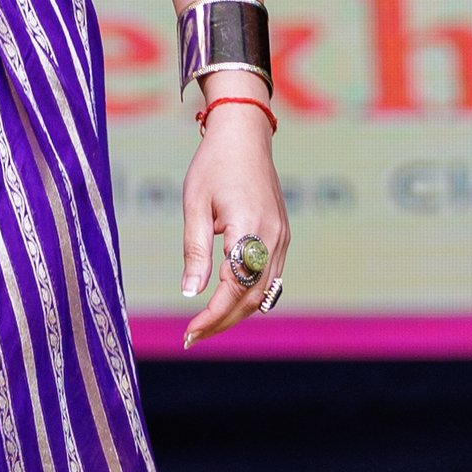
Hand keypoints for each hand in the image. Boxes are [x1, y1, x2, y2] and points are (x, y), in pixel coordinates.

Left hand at [179, 101, 287, 345]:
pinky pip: (269, 276)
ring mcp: (282, 238)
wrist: (245, 135)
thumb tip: (190, 293)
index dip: (212, 317)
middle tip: (192, 336)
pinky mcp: (282, 235)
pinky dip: (249, 294)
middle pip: (251, 298)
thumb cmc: (214, 165)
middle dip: (222, 321)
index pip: (233, 289)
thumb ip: (195, 251)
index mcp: (249, 229)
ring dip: (236, 312)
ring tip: (206, 324)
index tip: (189, 333)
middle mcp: (272, 238)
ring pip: (263, 292)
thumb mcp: (195, 205)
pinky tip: (228, 299)